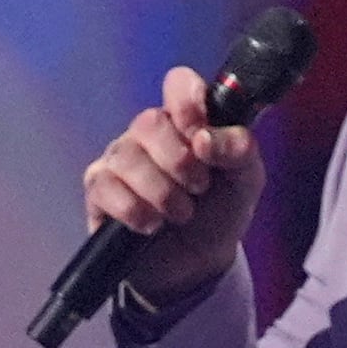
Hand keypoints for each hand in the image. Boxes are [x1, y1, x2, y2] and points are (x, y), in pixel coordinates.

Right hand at [77, 65, 267, 306]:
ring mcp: (120, 160)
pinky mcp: (99, 192)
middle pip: (148, 121)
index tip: (200, 133)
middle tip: (199, 187)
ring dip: (162, 191)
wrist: (199, 263)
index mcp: (187, 122)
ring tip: (181, 213)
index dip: (187, 101)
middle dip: (179, 160)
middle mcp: (149, 135)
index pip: (178, 84)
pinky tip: (152, 225)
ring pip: (127, 157)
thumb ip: (240, 150)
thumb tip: (204, 137)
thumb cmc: (220, 212)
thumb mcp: (247, 181)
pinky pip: (105, 187)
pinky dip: (136, 210)